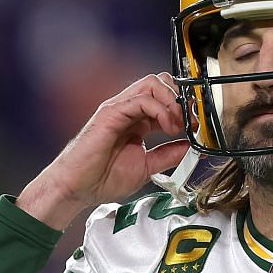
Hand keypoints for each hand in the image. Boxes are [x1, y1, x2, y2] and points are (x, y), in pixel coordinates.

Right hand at [18, 75, 188, 230]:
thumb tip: (190, 146)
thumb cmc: (100, 179)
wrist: (76, 189)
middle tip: (189, 122)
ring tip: (177, 125)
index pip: (166, 100)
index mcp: (136, 121)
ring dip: (172, 101)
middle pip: (161, 83)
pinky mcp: (110, 113)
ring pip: (152, 83)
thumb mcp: (146, 167)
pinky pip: (141, 99)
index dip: (185, 110)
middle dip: (181, 99)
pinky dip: (160, 109)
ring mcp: (118, 109)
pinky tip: (166, 127)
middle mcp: (128, 110)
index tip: (196, 127)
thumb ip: (167, 155)